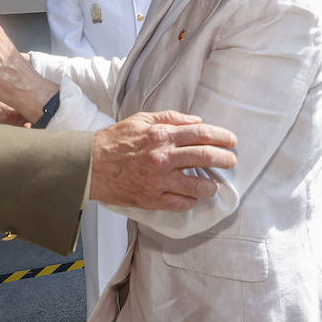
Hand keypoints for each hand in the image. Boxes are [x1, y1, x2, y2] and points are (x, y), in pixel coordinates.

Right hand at [91, 111, 237, 211]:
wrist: (90, 165)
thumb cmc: (115, 141)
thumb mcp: (142, 119)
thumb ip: (171, 118)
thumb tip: (196, 122)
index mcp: (161, 135)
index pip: (202, 134)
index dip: (222, 137)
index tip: (231, 141)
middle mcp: (163, 158)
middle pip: (206, 157)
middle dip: (225, 159)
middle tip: (231, 161)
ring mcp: (159, 181)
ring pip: (198, 186)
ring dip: (212, 185)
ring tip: (214, 184)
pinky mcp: (153, 200)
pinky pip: (182, 203)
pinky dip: (191, 199)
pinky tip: (192, 195)